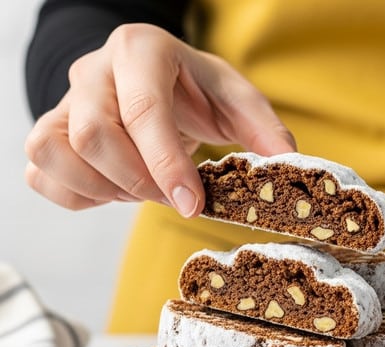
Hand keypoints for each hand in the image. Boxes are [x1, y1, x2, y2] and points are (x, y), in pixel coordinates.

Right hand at [24, 23, 295, 215]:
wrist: (152, 80)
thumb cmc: (194, 91)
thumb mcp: (235, 99)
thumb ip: (263, 127)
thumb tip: (287, 160)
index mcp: (142, 50)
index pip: (143, 110)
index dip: (166, 164)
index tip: (192, 203)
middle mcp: (95, 71)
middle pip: (94, 137)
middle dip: (139, 183)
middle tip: (174, 198)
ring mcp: (64, 101)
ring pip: (53, 152)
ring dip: (102, 189)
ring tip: (141, 190)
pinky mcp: (49, 130)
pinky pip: (41, 173)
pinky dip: (77, 195)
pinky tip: (113, 190)